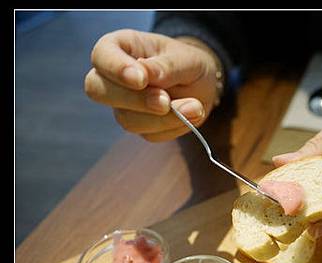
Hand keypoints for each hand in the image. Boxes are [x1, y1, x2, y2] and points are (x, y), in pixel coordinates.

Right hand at [84, 29, 220, 141]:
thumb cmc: (188, 63)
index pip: (101, 56)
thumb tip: (146, 74)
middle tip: (166, 102)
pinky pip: (149, 134)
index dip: (116, 69)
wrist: (202, 84)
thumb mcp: (186, 59)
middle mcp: (112, 77)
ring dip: (163, 118)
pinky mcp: (138, 125)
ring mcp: (122, 105)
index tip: (141, 79)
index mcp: (119, 47)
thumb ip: (166, 66)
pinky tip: (191, 115)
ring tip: (195, 106)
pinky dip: (173, 127)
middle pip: (99, 91)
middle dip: (135, 100)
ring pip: (127, 120)